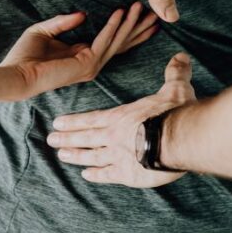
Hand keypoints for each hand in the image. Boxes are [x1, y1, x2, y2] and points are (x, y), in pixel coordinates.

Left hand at [2, 2, 157, 98]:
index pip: (112, 42)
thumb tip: (83, 13)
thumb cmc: (24, 56)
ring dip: (130, 23)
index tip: (140, 14)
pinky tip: (120, 12)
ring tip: (141, 7)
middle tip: (155, 14)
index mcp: (83, 56)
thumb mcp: (44, 31)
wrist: (15, 74)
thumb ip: (63, 22)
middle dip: (138, 28)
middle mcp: (91, 63)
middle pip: (122, 43)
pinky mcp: (86, 64)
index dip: (127, 28)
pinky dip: (113, 25)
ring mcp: (91, 66)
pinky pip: (104, 40)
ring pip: (117, 41)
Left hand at [48, 53, 195, 187]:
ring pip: (91, 156)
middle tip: (51, 139)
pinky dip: (96, 175)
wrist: (180, 138)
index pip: (92, 119)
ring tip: (61, 155)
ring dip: (75, 156)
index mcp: (122, 116)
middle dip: (67, 138)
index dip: (75, 121)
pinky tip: (86, 175)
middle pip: (86, 137)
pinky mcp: (127, 174)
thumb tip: (181, 56)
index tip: (58, 122)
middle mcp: (114, 136)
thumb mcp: (176, 88)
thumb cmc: (176, 112)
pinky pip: (107, 175)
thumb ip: (175, 73)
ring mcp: (118, 156)